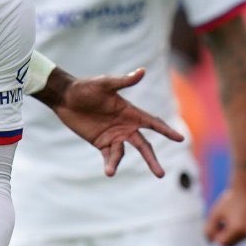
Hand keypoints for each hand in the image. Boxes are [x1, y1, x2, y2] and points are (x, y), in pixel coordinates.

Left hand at [53, 68, 183, 177]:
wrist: (65, 98)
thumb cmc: (86, 88)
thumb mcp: (104, 84)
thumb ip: (123, 82)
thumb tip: (142, 71)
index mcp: (131, 112)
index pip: (153, 123)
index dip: (166, 131)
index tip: (180, 138)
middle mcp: (125, 126)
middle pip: (143, 145)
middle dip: (152, 160)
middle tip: (161, 174)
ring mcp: (114, 136)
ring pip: (122, 153)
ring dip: (116, 162)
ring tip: (110, 171)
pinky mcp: (101, 143)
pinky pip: (108, 156)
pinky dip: (109, 164)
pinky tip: (108, 172)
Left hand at [205, 182, 245, 245]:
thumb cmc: (229, 201)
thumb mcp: (215, 214)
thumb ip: (209, 230)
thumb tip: (210, 243)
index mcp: (237, 229)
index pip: (222, 244)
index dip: (217, 235)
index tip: (218, 224)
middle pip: (231, 245)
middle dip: (225, 236)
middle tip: (223, 222)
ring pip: (238, 241)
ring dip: (233, 234)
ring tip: (233, 218)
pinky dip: (241, 231)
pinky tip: (241, 218)